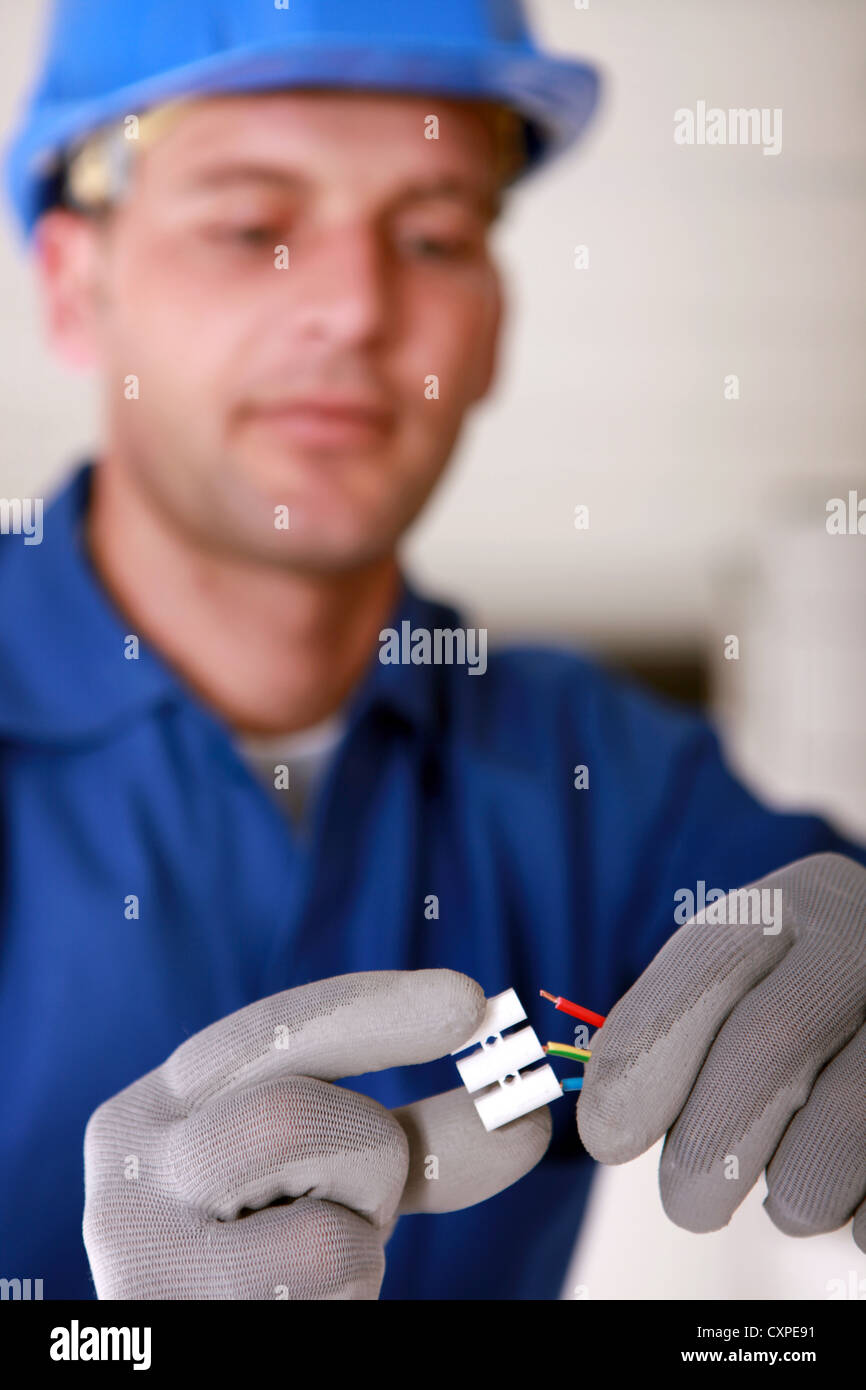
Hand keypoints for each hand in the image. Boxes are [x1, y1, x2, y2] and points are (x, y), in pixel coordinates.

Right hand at [83, 968, 550, 1298]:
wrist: (194, 1344)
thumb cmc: (259, 1258)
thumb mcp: (319, 1179)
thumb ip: (407, 1137)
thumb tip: (528, 1114)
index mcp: (159, 1105)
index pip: (268, 1031)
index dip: (374, 1008)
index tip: (472, 999)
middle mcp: (131, 1166)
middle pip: (293, 1114)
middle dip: (372, 1152)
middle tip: (371, 1197)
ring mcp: (144, 1257)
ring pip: (328, 1227)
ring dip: (364, 1239)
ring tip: (317, 1267)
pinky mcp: (176, 1320)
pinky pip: (331, 1283)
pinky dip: (349, 1296)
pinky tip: (296, 1309)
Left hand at [578, 853, 865, 1250]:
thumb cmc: (794, 1003)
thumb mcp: (740, 982)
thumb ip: (675, 1029)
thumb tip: (608, 1123)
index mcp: (789, 906)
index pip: (703, 966)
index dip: (645, 1054)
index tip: (606, 1137)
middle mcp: (859, 943)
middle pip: (767, 1047)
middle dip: (707, 1146)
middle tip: (684, 1205)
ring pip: (839, 1131)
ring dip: (793, 1192)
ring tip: (783, 1193)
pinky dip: (856, 1212)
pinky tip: (849, 1187)